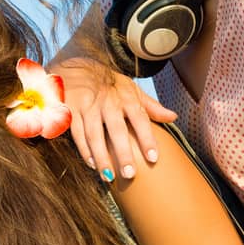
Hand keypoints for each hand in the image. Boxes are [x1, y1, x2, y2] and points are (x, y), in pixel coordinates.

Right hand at [50, 57, 176, 180]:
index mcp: (126, 98)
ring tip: (109, 177)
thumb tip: (173, 117)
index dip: (147, 139)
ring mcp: (87, 106)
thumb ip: (150, 106)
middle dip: (123, 153)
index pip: (140, 119)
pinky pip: (77, 133)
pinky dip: (84, 149)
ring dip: (102, 157)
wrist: (76, 67)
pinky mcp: (70, 110)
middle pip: (116, 130)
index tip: (153, 158)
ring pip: (94, 135)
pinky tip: (92, 164)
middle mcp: (108, 102)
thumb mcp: (131, 89)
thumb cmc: (108, 84)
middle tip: (130, 174)